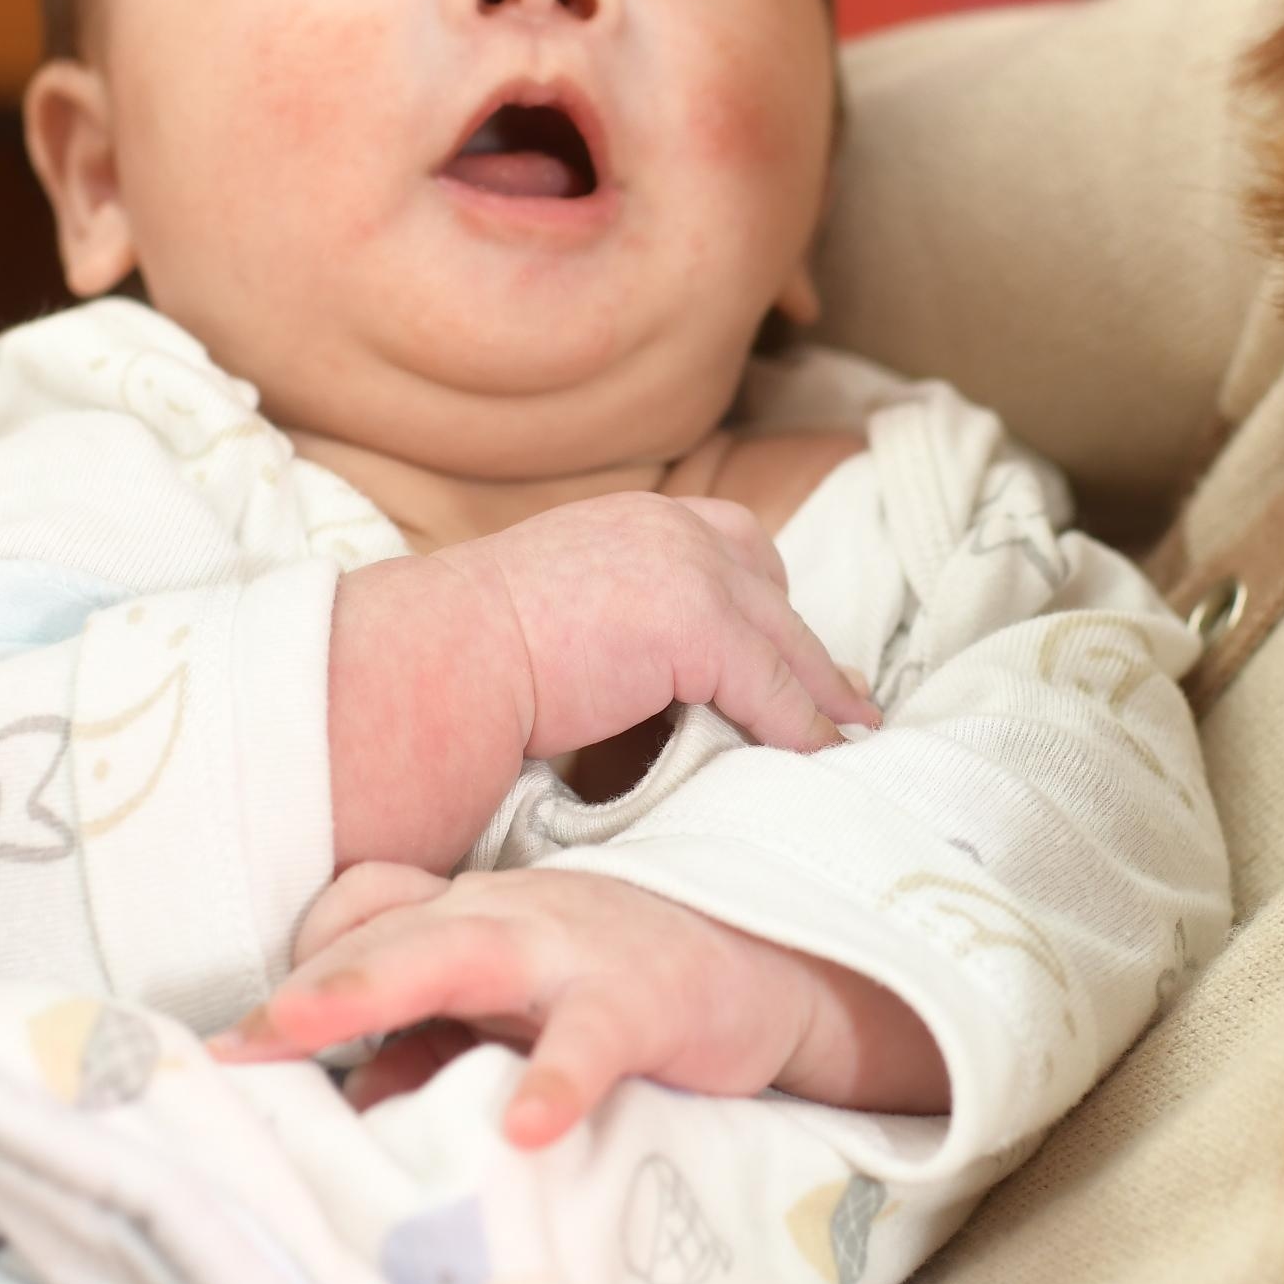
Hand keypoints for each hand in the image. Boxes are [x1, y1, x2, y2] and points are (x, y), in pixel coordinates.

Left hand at [219, 861, 949, 1146]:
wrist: (778, 973)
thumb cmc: (629, 994)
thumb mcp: (518, 1019)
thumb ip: (433, 1049)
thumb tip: (346, 1112)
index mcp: (470, 917)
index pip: (364, 916)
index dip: (298, 967)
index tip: (226, 1044)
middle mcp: (506, 916)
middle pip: (388, 931)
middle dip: (304, 982)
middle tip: (227, 1040)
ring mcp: (573, 948)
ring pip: (463, 954)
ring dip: (379, 991)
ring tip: (306, 1028)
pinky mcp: (646, 997)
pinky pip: (589, 1039)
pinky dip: (553, 1081)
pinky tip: (521, 1131)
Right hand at [326, 493, 875, 876]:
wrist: (432, 663)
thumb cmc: (463, 662)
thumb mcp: (554, 618)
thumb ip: (613, 629)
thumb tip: (645, 680)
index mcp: (630, 521)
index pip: (730, 547)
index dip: (767, 605)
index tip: (798, 654)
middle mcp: (668, 527)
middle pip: (771, 588)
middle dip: (808, 650)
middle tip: (847, 704)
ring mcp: (687, 570)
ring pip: (784, 641)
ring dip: (821, 694)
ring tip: (850, 740)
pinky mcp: (698, 626)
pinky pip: (773, 688)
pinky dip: (802, 729)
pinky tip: (820, 762)